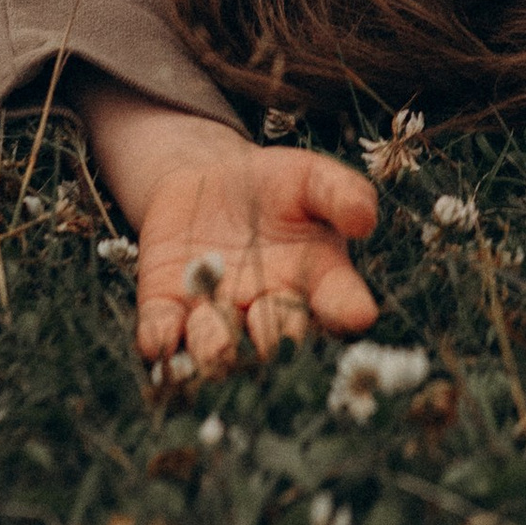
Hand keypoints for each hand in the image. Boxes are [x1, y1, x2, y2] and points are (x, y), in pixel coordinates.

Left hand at [129, 143, 381, 371]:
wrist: (209, 182)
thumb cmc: (274, 185)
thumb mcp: (310, 177)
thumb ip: (340, 193)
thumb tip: (366, 219)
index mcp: (316, 282)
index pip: (339, 302)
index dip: (348, 310)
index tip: (358, 312)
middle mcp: (269, 311)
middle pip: (275, 340)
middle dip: (273, 341)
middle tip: (269, 330)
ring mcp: (217, 315)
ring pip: (217, 347)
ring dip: (214, 347)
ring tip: (216, 338)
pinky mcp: (168, 309)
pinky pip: (162, 333)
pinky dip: (160, 340)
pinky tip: (160, 341)